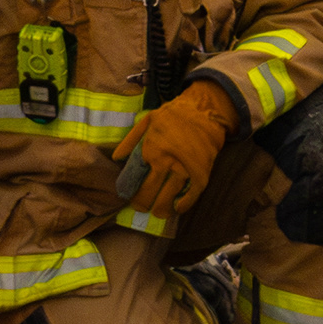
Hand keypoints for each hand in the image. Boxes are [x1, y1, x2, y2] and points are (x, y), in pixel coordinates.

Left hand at [116, 81, 241, 219]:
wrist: (205, 110)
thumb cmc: (173, 115)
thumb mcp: (147, 121)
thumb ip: (131, 140)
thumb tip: (116, 158)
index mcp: (150, 148)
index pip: (134, 177)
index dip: (128, 189)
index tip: (126, 195)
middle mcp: (166, 161)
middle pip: (150, 191)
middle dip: (142, 202)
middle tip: (141, 207)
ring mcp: (184, 169)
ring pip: (169, 196)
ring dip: (162, 208)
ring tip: (158, 212)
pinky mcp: (201, 173)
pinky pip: (192, 195)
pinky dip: (185, 204)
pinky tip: (178, 208)